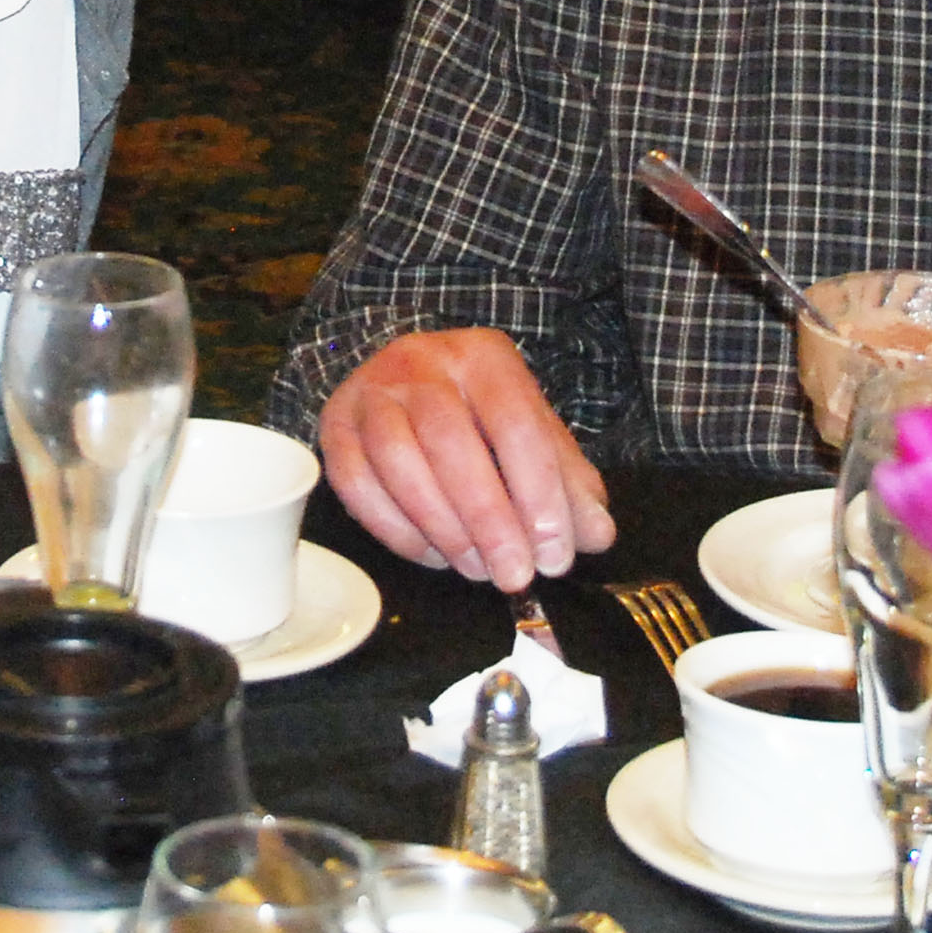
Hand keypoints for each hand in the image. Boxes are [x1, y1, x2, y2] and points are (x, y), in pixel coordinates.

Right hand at [318, 327, 616, 589]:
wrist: (405, 379)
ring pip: (398, 462)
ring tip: (476, 569)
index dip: (539, 493)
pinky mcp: (335, 426)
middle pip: (451, 442)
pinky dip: (396, 530)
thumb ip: (568, 483)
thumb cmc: (478, 413)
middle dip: (488, 520)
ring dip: (442, 528)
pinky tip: (433, 555)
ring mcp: (371, 391)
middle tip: (514, 575)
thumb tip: (596, 536)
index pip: (515, 422)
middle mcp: (421, 362)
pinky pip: (357, 484)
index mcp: (483, 357)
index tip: (555, 553)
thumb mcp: (533, 433)